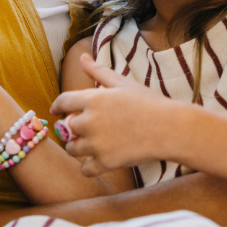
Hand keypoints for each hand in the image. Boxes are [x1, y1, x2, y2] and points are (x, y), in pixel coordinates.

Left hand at [51, 57, 178, 175]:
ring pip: (73, 149)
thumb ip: (98, 71)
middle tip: (82, 129)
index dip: (57, 106)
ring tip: (90, 145)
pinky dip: (88, 166)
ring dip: (77, 147)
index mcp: (93, 99)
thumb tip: (83, 57)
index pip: (63, 102)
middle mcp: (90, 122)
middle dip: (72, 129)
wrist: (170, 128)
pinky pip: (85, 169)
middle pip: (67, 128)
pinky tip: (96, 162)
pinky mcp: (106, 162)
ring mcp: (97, 144)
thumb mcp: (123, 83)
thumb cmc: (149, 103)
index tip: (55, 111)